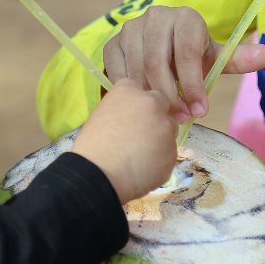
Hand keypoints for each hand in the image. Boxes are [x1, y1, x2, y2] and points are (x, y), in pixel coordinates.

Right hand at [72, 79, 177, 203]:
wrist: (98, 175)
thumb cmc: (92, 145)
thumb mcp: (101, 114)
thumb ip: (122, 109)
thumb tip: (132, 117)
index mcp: (130, 91)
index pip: (139, 88)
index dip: (136, 103)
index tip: (130, 114)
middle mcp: (153, 104)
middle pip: (161, 104)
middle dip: (153, 116)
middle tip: (138, 135)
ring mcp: (166, 128)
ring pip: (168, 130)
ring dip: (159, 138)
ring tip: (139, 156)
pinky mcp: (172, 152)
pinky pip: (168, 153)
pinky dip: (159, 160)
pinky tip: (142, 169)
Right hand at [103, 5, 264, 122]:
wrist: (161, 47)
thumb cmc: (192, 56)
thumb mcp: (214, 57)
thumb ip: (238, 58)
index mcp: (184, 17)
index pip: (186, 53)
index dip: (193, 84)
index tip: (201, 110)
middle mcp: (155, 17)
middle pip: (158, 63)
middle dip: (171, 96)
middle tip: (181, 119)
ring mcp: (130, 29)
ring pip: (137, 69)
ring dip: (150, 98)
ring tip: (164, 116)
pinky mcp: (112, 43)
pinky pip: (117, 73)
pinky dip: (130, 93)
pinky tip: (142, 107)